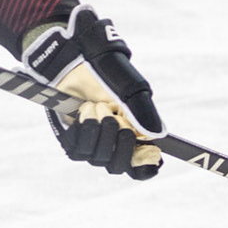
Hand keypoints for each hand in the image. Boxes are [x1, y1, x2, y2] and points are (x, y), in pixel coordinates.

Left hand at [23, 5, 162, 179]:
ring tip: (96, 107)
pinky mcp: (71, 140)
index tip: (150, 156)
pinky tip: (84, 111)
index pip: (142, 166)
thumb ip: (144, 113)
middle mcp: (113, 142)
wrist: (75, 61)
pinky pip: (78, 151)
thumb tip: (156, 137)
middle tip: (113, 118)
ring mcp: (92, 143)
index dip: (146, 167)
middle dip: (119, 143)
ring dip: (99, 132)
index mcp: (133, 133)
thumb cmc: (106, 73)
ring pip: (98, 159)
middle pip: (119, 166)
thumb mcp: (130, 90)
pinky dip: (83, 131)